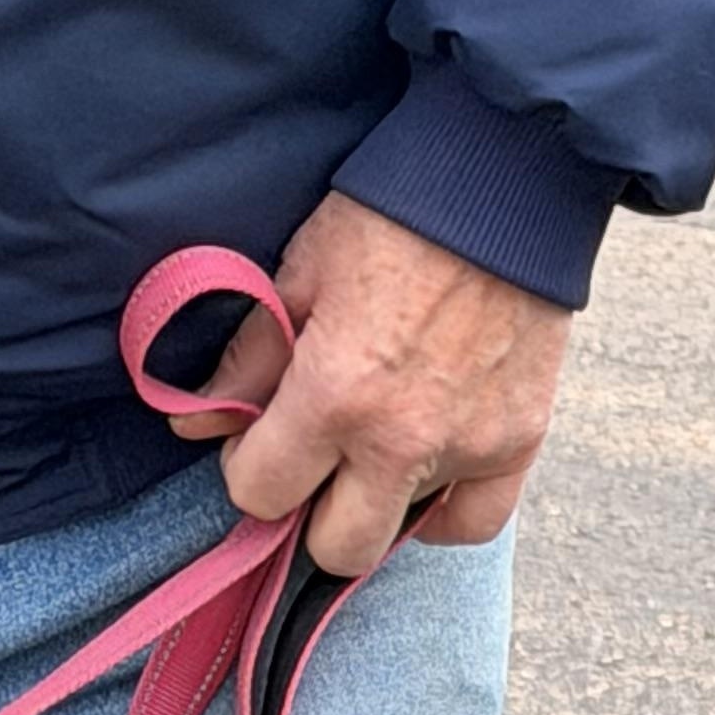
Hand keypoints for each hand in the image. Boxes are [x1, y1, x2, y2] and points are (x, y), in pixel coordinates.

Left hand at [170, 192, 573, 579]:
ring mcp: (465, 446)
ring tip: (373, 451)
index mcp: (334, 395)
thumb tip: (195, 418)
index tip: (260, 441)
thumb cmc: (398, 209)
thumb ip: (250, 355)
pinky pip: (474, 522)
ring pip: (401, 536)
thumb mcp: (304, 267)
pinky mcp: (518, 439)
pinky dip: (446, 509)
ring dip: (376, 504)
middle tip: (316, 461)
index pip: (262, 495)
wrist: (507, 167)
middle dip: (312, 511)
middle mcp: (400, 439)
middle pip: (336, 547)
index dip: (250, 471)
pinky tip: (427, 474)